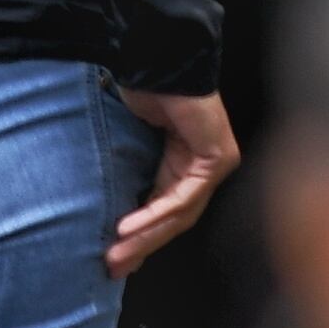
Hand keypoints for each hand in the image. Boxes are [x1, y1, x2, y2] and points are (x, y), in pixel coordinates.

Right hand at [110, 89, 240, 274]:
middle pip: (175, 220)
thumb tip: (111, 216)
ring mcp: (216, 163)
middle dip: (142, 246)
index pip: (168, 213)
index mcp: (186, 164)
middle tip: (114, 267)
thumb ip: (132, 179)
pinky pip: (184, 196)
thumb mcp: (133, 147)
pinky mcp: (217, 158)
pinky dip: (154, 214)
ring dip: (144, 236)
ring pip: (180, 214)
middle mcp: (206, 168)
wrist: (158, 60)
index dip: (143, 239)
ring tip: (116, 253)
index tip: (117, 261)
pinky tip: (128, 226)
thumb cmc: (144, 93)